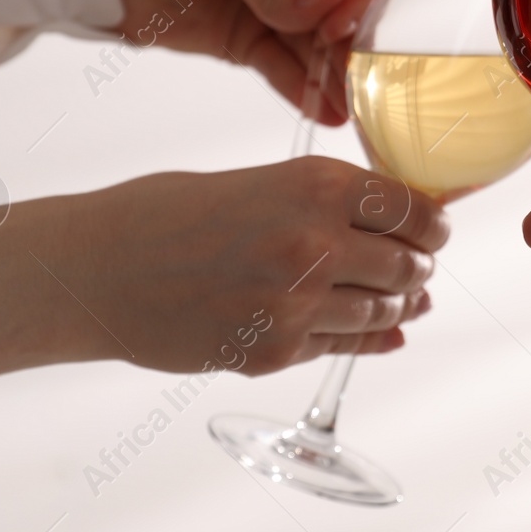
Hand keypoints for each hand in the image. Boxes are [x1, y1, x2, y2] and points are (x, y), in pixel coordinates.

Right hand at [0, 156, 448, 429]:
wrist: (95, 270)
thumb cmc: (167, 213)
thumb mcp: (255, 182)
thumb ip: (323, 202)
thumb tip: (390, 222)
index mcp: (314, 184)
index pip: (412, 208)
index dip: (431, 222)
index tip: (435, 228)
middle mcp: (316, 241)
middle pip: (407, 262)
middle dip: (418, 266)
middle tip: (418, 265)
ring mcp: (298, 302)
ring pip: (383, 309)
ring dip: (398, 304)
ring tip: (403, 298)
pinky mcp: (275, 350)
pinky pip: (345, 347)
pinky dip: (369, 339)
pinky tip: (383, 333)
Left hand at [112, 0, 375, 122]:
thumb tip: (322, 13)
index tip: (350, 24)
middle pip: (336, 13)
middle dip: (350, 46)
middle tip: (363, 80)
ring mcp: (271, 10)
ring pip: (312, 47)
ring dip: (333, 77)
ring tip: (353, 109)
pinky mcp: (246, 43)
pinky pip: (282, 69)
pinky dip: (303, 91)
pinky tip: (329, 114)